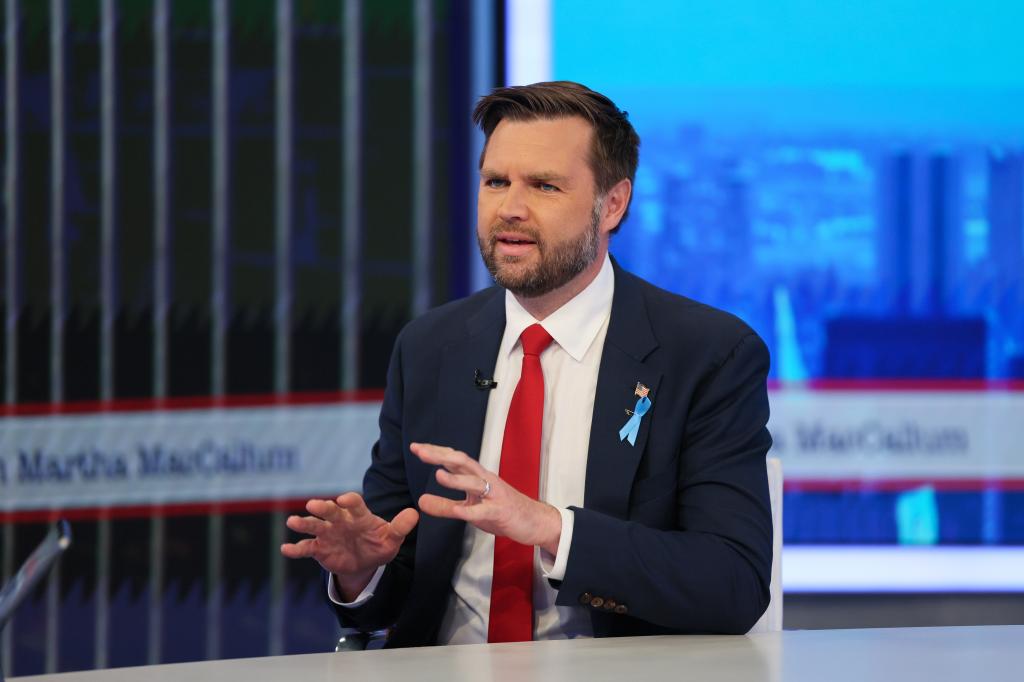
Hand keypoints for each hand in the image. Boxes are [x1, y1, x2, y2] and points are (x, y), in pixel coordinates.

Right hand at [280, 492, 418, 599]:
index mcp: (359, 515)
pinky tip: (286, 548)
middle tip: (313, 504)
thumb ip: (400, 527)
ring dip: (304, 523)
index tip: (344, 499)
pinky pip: (306, 548)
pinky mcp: (319, 549)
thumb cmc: (378, 545)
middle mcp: (341, 521)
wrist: (365, 562)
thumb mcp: (391, 539)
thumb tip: (415, 514)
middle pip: (330, 511)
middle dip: (322, 508)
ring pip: (314, 526)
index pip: (354, 504)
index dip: (350, 501)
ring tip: (292, 522)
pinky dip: (296, 548)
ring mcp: (328, 534)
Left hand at [411, 442, 561, 554]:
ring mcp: (495, 495)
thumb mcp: (471, 509)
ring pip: (474, 483)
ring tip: (438, 475)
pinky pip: (485, 510)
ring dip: (456, 479)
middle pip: (462, 462)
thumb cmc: (501, 511)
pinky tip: (458, 510)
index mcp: (477, 476)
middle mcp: (486, 480)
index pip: (454, 459)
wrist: (535, 521)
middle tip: (420, 452)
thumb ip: (445, 505)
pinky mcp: (502, 511)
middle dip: (441, 456)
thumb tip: (420, 501)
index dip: (435, 452)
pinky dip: (471, 510)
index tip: (415, 447)